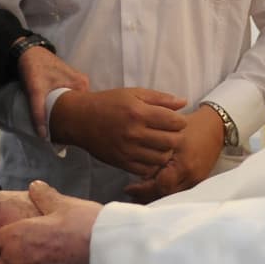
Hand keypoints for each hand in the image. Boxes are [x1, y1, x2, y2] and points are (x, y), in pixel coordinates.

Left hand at [17, 46, 88, 138]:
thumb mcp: (35, 91)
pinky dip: (66, 104)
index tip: (69, 134)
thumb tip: (43, 135)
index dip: (77, 122)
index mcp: (82, 84)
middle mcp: (84, 83)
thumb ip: (39, 112)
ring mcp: (78, 81)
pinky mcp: (70, 80)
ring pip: (76, 102)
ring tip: (61, 125)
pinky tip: (59, 113)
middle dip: (73, 118)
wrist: (28, 52)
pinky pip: (71, 96)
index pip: (85, 109)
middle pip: (81, 106)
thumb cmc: (34, 69)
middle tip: (63, 132)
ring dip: (69, 112)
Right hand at [51, 88, 187, 175]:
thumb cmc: (109, 103)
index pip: (174, 122)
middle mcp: (135, 133)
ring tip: (161, 144)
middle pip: (171, 142)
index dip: (180, 121)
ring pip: (162, 158)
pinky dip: (153, 163)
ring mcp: (128, 150)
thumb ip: (160, 98)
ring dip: (166, 152)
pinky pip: (147, 169)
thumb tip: (184, 102)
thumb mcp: (134, 94)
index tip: (176, 121)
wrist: (81, 119)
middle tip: (171, 133)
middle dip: (176, 137)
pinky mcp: (122, 162)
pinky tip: (150, 154)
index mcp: (139, 113)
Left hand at [125, 104, 224, 202]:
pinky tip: (155, 191)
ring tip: (139, 196)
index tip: (129, 188)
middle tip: (131, 195)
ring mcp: (197, 180)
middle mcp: (192, 176)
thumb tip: (141, 172)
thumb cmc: (192, 125)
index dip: (144, 189)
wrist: (217, 126)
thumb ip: (156, 153)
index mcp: (184, 165)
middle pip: (166, 195)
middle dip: (147, 197)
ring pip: (173, 195)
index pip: (161, 185)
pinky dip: (166, 192)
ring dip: (156, 196)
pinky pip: (180, 191)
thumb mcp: (171, 135)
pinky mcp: (199, 179)